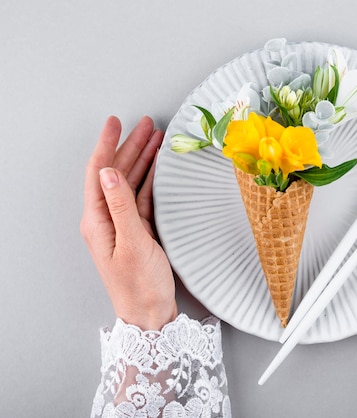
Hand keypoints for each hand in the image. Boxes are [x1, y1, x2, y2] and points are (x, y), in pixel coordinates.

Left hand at [81, 116, 176, 330]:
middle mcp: (106, 219)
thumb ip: (121, 206)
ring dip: (143, 160)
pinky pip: (143, 197)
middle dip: (130, 147)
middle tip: (146, 125)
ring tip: (157, 139)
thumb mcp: (133, 244)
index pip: (98, 173)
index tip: (116, 123)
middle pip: (115, 173)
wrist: (150, 315)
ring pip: (130, 182)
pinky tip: (160, 168)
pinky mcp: (138, 230)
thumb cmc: (140, 286)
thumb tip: (109, 171)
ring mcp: (122, 224)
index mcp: (97, 221)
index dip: (107, 145)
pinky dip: (152, 179)